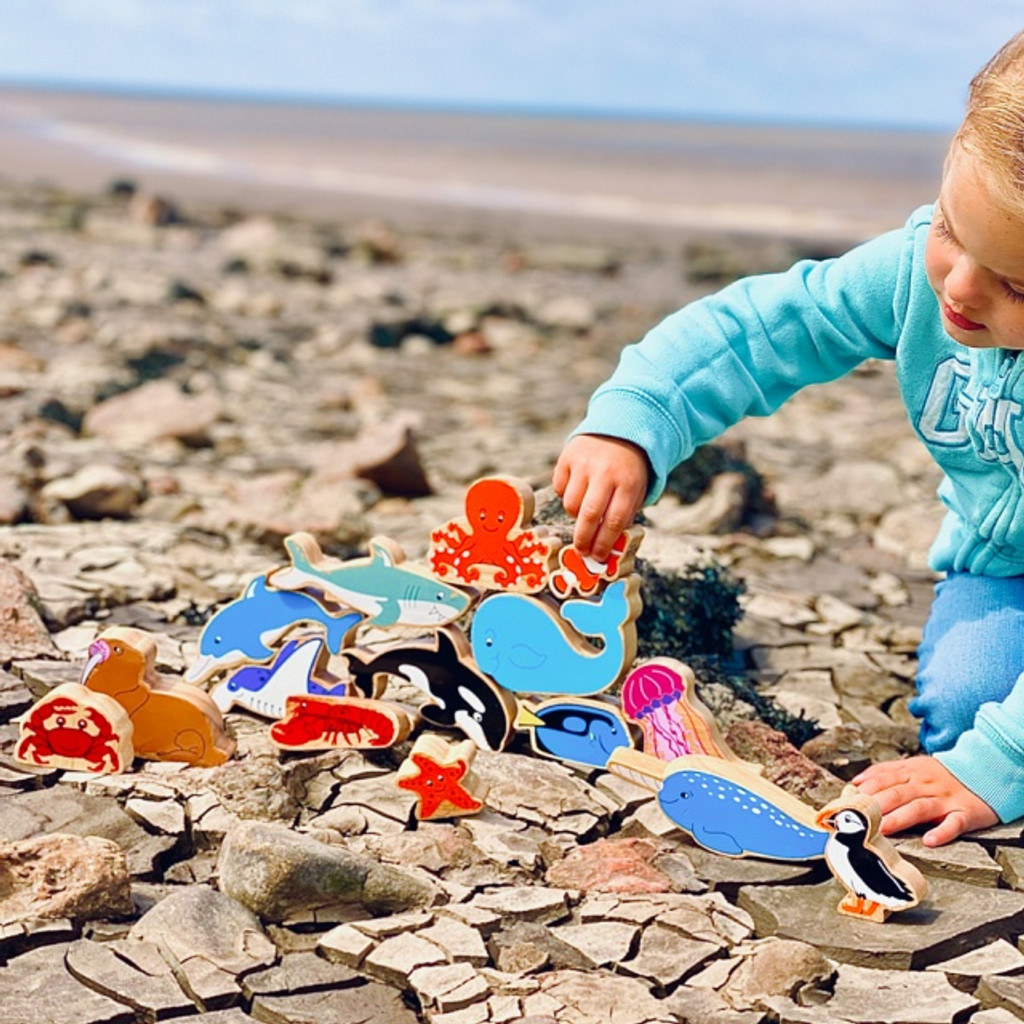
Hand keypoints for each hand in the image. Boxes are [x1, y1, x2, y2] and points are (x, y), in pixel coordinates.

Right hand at [552, 434, 648, 560]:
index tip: (597, 556)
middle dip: (584, 539)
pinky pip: (559, 487)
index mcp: (628, 483)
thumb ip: (624, 514)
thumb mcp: (636, 489)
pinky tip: (577, 490)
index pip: (614, 520)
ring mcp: (584, 463)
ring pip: (570, 504)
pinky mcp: (568, 456)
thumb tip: (606, 545)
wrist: (619, 429)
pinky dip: (565, 494)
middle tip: (582, 551)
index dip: (604, 543)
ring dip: (575, 516)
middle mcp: (605, 472)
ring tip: (583, 512)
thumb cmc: (628, 469)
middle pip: (589, 515)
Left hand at [852, 755, 997, 846]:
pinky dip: (942, 832)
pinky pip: (954, 823)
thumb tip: (856, 782)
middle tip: (859, 819)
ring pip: (920, 808)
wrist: (986, 771)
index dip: (865, 789)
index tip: (847, 801)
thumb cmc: (942, 774)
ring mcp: (946, 798)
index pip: (884, 778)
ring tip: (883, 829)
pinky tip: (930, 841)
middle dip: (877, 805)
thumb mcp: (914, 766)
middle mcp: (927, 784)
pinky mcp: (966, 813)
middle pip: (898, 793)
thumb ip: (886, 772)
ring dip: (900, 818)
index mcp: (912, 771)